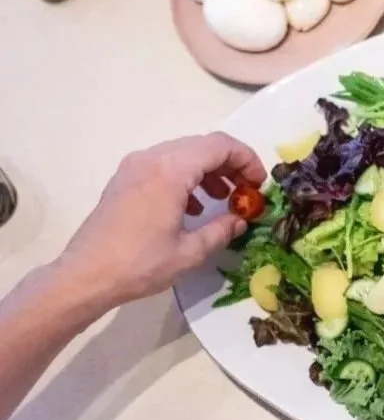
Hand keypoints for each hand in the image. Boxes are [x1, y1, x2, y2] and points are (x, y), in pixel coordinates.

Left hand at [55, 134, 265, 313]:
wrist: (87, 274)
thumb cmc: (140, 264)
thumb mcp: (190, 251)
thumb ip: (221, 229)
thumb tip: (240, 220)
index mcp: (171, 171)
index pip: (220, 146)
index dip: (247, 160)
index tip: (260, 185)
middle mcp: (152, 158)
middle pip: (202, 145)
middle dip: (230, 165)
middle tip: (247, 192)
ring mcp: (135, 165)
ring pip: (183, 153)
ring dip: (209, 170)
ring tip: (224, 200)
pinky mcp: (125, 177)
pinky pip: (164, 164)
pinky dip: (186, 176)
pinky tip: (193, 206)